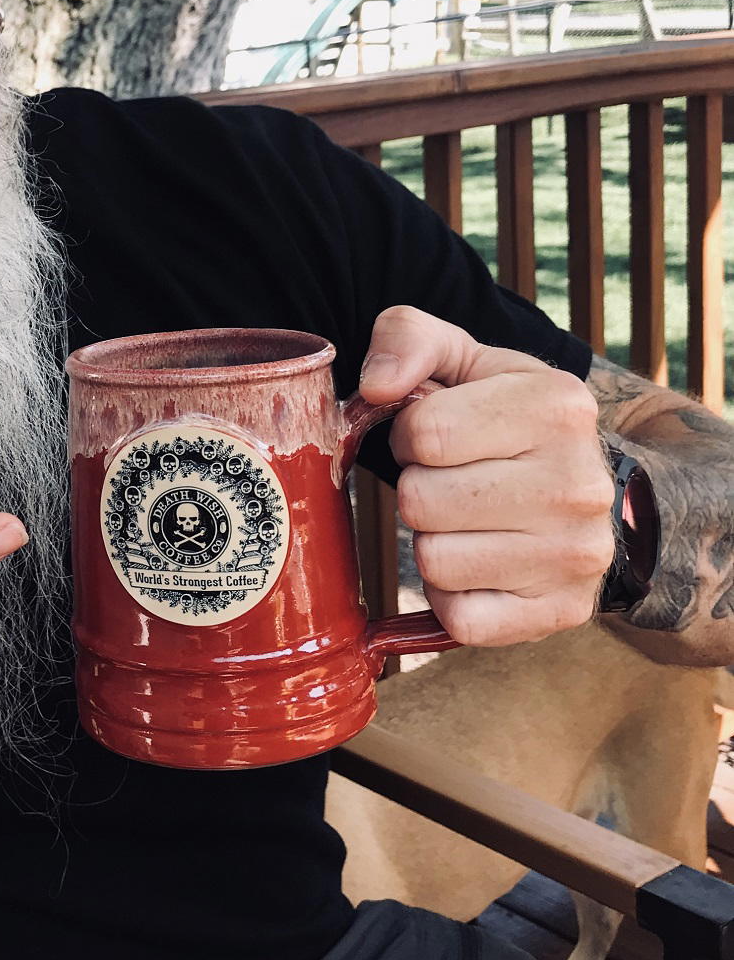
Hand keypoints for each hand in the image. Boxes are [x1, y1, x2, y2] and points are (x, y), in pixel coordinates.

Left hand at [359, 305, 614, 646]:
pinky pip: (460, 619)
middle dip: (418, 489)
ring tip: (466, 521)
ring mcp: (577, 554)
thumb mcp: (462, 359)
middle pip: (422, 501)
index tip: (434, 438)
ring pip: (434, 562)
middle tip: (451, 482)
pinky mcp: (562, 612)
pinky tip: (476, 567)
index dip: (408, 435)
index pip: (424, 432)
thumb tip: (376, 386)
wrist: (585, 487)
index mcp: (558, 405)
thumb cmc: (505, 418)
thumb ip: (407, 340)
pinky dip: (450, 597)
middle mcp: (578, 482)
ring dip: (432, 542)